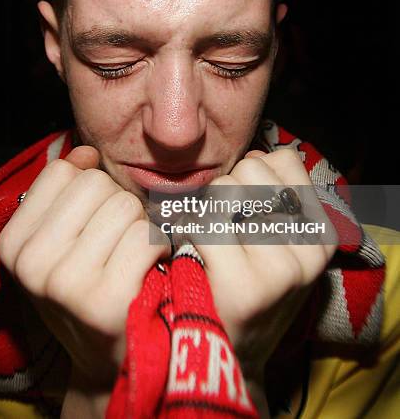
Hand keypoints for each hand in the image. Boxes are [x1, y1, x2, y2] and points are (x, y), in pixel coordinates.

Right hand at [0, 146, 170, 388]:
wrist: (113, 356)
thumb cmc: (92, 285)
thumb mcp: (62, 238)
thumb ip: (67, 189)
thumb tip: (85, 152)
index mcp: (14, 243)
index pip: (64, 172)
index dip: (92, 188)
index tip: (95, 220)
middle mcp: (31, 263)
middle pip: (97, 184)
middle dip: (118, 206)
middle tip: (117, 243)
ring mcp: (65, 283)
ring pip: (125, 206)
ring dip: (141, 226)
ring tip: (132, 257)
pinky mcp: (105, 300)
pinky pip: (147, 236)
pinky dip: (159, 247)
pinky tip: (150, 269)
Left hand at [193, 148, 336, 377]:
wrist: (231, 354)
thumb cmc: (246, 284)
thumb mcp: (280, 240)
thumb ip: (275, 194)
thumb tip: (257, 155)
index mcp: (321, 231)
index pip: (283, 159)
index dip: (253, 174)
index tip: (244, 205)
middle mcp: (309, 247)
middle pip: (251, 169)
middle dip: (226, 190)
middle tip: (220, 226)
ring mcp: (280, 268)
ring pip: (224, 190)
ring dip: (204, 209)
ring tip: (205, 240)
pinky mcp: (245, 285)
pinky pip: (202, 222)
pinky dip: (187, 229)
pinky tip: (191, 251)